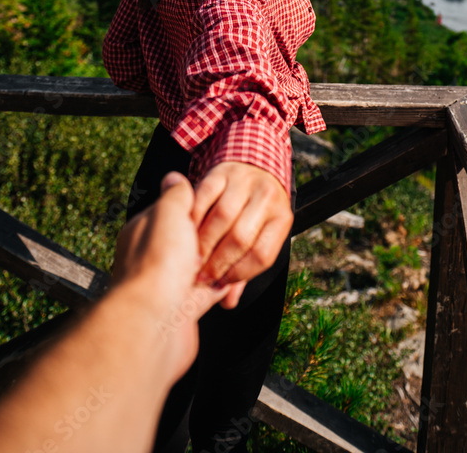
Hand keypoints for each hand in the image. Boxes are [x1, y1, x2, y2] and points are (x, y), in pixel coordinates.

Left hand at [111, 172, 229, 373]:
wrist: (153, 321)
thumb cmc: (158, 262)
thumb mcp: (168, 212)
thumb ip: (175, 195)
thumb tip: (173, 178)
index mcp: (144, 231)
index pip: (172, 211)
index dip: (195, 207)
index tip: (217, 203)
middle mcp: (153, 258)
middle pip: (187, 240)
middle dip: (209, 237)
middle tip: (233, 226)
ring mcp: (168, 284)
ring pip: (200, 267)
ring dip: (218, 262)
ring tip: (240, 250)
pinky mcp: (185, 308)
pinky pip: (208, 293)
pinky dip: (222, 287)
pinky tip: (236, 279)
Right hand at [191, 161, 292, 307]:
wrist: (253, 164)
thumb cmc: (254, 211)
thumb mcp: (259, 234)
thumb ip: (244, 267)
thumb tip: (228, 302)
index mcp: (282, 218)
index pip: (262, 255)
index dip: (238, 275)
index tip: (219, 285)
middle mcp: (267, 197)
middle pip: (241, 237)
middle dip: (217, 263)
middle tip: (199, 278)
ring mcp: (245, 182)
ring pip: (222, 217)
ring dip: (203, 243)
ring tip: (190, 260)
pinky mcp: (222, 171)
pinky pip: (204, 196)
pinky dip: (193, 217)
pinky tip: (185, 233)